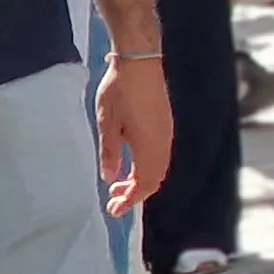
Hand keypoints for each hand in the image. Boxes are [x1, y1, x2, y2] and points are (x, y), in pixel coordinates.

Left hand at [96, 53, 170, 215]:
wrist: (140, 63)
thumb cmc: (120, 92)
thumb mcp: (107, 124)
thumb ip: (111, 153)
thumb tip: (111, 177)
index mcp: (150, 145)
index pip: (145, 183)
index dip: (130, 200)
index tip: (113, 210)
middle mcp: (163, 143)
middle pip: (154, 178)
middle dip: (135, 194)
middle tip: (113, 202)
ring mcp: (166, 133)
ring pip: (158, 168)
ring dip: (140, 180)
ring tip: (118, 185)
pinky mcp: (165, 125)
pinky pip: (160, 156)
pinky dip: (146, 168)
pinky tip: (131, 164)